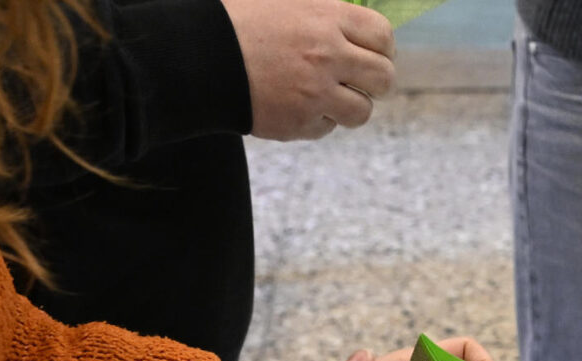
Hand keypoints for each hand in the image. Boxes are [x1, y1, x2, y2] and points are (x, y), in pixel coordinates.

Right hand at [222, 0, 395, 140]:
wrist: (198, 54)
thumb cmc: (237, 20)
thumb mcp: (283, 0)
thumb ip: (322, 8)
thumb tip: (347, 17)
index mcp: (326, 17)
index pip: (382, 37)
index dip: (383, 49)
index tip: (376, 55)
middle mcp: (327, 55)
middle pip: (383, 78)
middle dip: (375, 82)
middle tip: (360, 81)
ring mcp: (316, 92)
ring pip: (362, 111)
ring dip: (350, 106)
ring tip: (330, 97)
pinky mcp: (299, 122)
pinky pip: (328, 128)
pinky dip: (318, 121)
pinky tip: (298, 105)